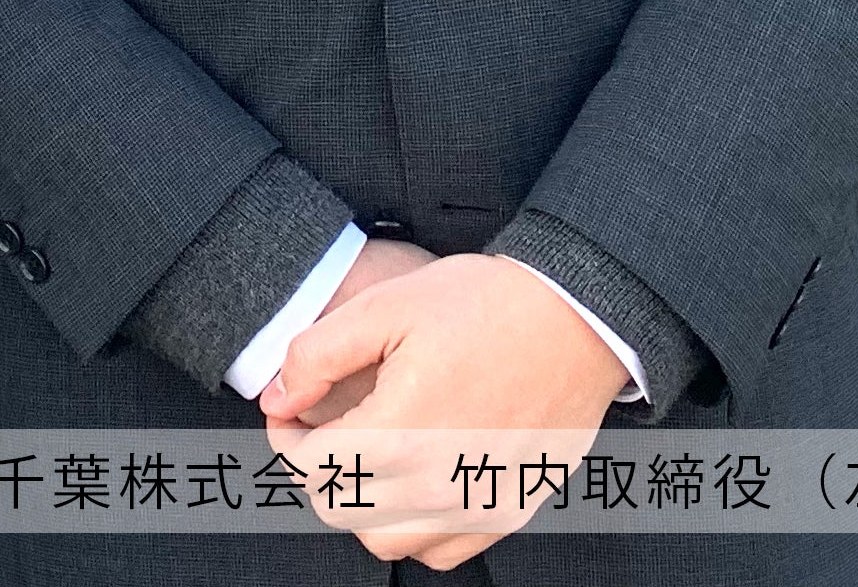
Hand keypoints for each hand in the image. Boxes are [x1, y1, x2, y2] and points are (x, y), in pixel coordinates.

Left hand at [256, 251, 620, 567]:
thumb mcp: (386, 305)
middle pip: (339, 510)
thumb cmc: (487, 305)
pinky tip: (415, 481)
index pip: (311, 468)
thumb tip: (279, 397)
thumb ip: (318, 355)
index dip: (285, 440)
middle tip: (322, 431)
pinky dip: (414, 529)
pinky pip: (441, 552)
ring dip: (362, 506)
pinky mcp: (509, 511)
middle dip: (318, 471)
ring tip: (368, 455)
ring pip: (385, 543)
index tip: (291, 415)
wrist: (577, 317)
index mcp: (401, 431)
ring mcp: (478, 505)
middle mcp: (439, 483)